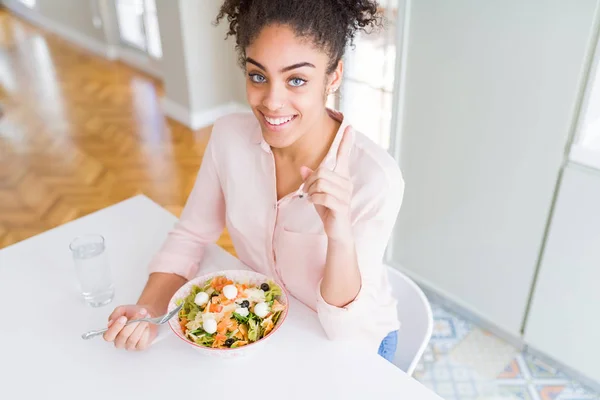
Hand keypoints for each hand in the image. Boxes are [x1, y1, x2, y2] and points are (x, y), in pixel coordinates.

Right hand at [103, 304, 157, 350]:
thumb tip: (111, 322)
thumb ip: (115, 314)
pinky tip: (146, 326)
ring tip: (146, 316)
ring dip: (141, 325)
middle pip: (123, 336)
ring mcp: (129, 345)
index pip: (108, 336)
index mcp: (112, 333)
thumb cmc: (133, 313)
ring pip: (133, 339)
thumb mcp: (122, 310)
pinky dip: (145, 332)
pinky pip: (142, 342)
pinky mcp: (140, 347)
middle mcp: (119, 341)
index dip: (115, 328)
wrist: (146, 313)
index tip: (123, 318)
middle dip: (133, 322)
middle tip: (140, 313)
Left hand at [300, 126, 353, 242]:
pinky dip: (313, 199)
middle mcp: (346, 183)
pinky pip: (322, 196)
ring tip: (312, 198)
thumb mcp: (317, 193)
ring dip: (311, 191)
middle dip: (310, 182)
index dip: (346, 141)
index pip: (344, 155)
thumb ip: (312, 180)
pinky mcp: (341, 205)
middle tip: (308, 192)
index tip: (350, 127)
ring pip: (320, 183)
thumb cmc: (328, 210)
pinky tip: (314, 203)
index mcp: (341, 177)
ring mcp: (345, 194)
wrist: (337, 231)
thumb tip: (304, 168)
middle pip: (321, 171)